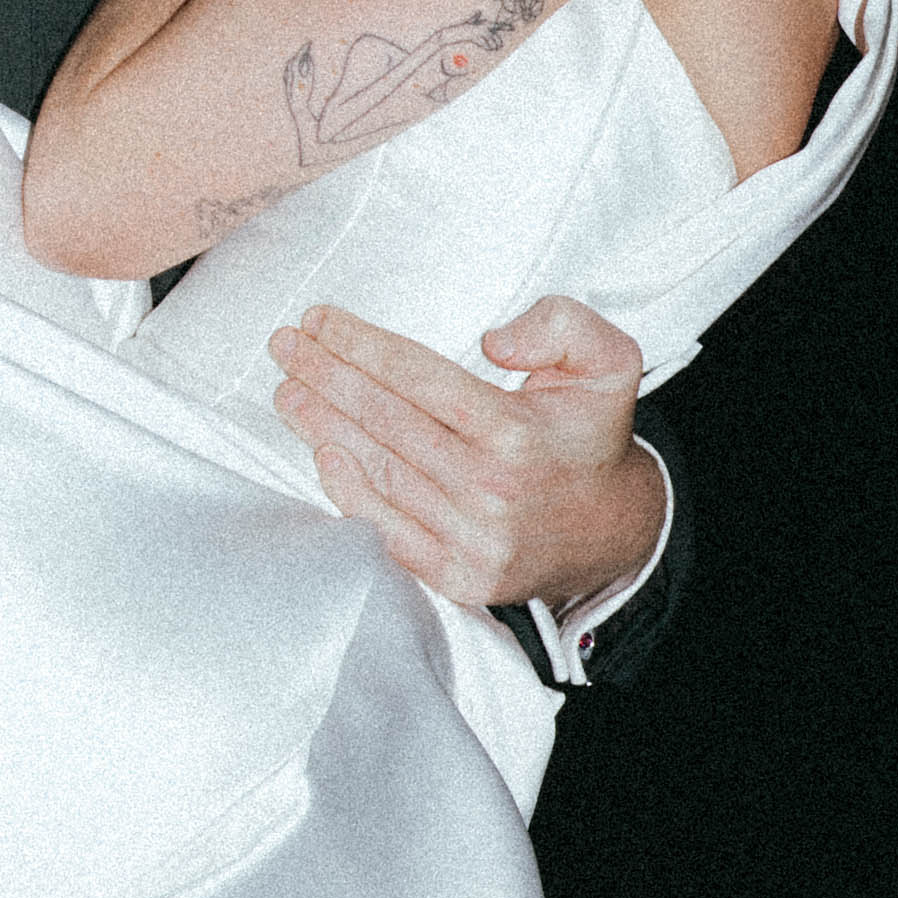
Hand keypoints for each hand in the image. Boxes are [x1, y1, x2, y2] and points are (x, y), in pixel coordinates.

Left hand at [265, 293, 660, 615]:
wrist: (612, 530)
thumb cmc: (590, 434)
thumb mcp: (609, 360)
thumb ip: (562, 325)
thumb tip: (492, 341)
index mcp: (518, 433)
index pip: (419, 378)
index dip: (361, 346)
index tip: (320, 320)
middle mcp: (492, 490)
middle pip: (386, 421)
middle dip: (326, 376)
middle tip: (285, 346)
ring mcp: (472, 540)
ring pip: (379, 471)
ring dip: (323, 426)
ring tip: (289, 390)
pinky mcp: (457, 577)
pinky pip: (386, 530)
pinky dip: (347, 492)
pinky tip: (321, 453)